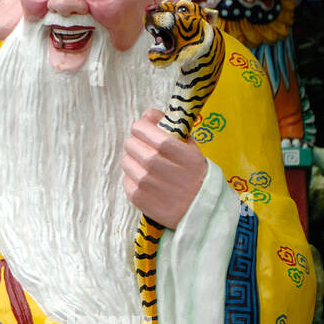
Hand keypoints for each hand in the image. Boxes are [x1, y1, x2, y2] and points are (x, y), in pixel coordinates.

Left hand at [122, 107, 207, 227]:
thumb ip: (170, 127)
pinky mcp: (137, 197)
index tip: (145, 130)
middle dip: (137, 143)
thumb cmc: (194, 175)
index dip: (141, 126)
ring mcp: (146, 183)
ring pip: (126, 160)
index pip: (142, 128)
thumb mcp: (190, 147)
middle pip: (130, 143)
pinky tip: (148, 183)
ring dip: (134, 161)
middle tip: (147, 150)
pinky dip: (134, 178)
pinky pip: (126, 179)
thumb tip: (148, 114)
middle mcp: (157, 165)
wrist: (198, 209)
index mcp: (173, 149)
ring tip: (148, 168)